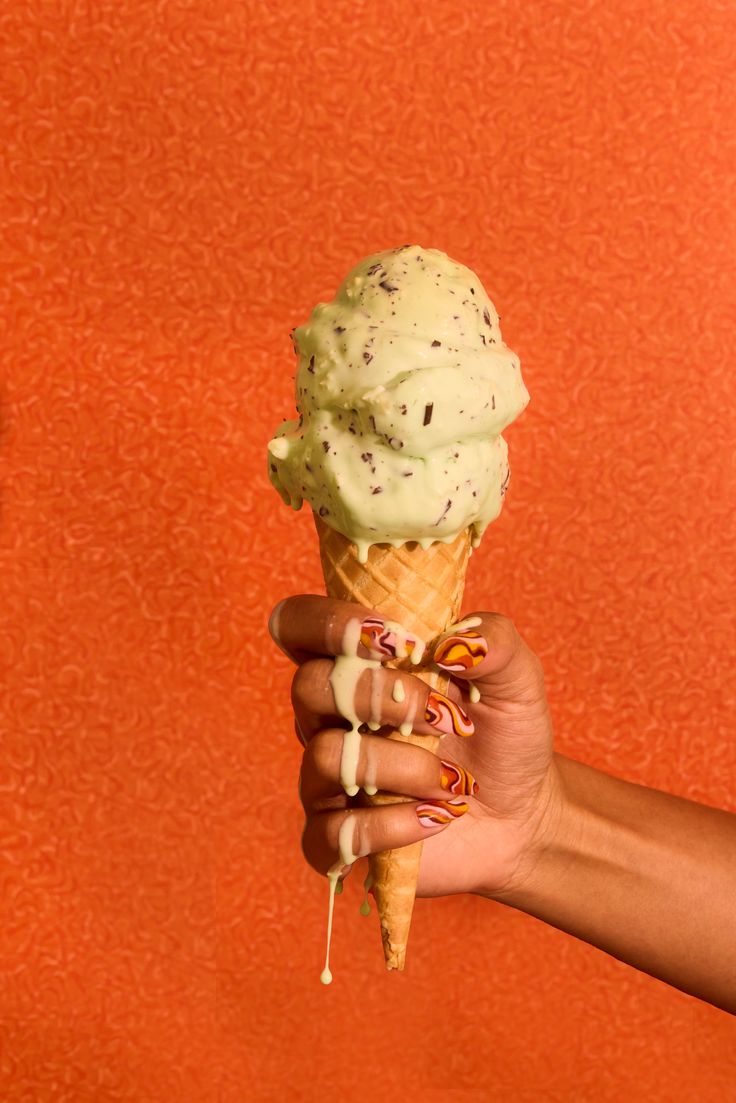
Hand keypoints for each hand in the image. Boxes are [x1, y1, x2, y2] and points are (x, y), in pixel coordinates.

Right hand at [269, 594, 560, 898]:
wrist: (523, 812)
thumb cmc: (502, 734)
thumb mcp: (516, 677)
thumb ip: (492, 640)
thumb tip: (448, 643)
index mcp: (356, 665)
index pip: (296, 624)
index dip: (327, 623)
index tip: (392, 638)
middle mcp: (330, 717)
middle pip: (309, 686)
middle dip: (381, 695)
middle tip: (443, 716)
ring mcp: (328, 779)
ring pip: (326, 757)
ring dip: (401, 766)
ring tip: (451, 779)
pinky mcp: (336, 838)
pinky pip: (330, 834)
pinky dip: (390, 826)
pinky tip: (435, 818)